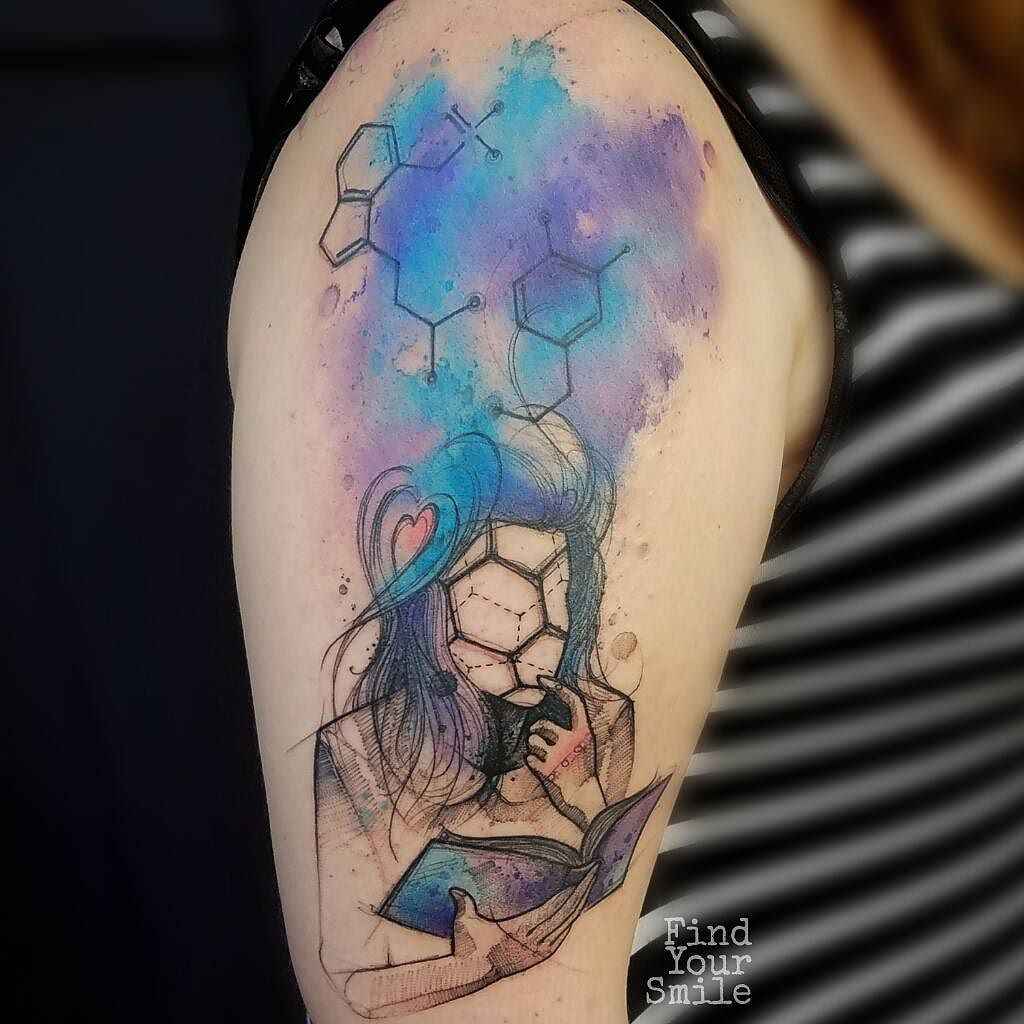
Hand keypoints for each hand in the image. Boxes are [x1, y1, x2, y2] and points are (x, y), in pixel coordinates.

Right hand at [450, 865, 597, 978]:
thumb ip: (463, 903)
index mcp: (522, 930)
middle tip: (593, 872)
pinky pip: (560, 937)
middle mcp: (534, 941)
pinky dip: (570, 922)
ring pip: (566, 925)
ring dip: (578, 905)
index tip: (583, 874)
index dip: (571, 891)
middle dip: (581, 892)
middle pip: (565, 913)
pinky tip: (576, 912)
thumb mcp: (465, 923)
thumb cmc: (469, 948)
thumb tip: (455, 889)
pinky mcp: (538, 956)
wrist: (472, 974)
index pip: (554, 907)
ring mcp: (538, 951)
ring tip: (589, 887)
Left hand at [524, 676, 605, 824]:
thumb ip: (572, 731)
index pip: (573, 700)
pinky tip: (545, 772)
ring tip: (548, 761)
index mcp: (585, 732)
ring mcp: (559, 755)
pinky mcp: (546, 770)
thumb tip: (549, 717)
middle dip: (537, 732)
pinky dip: (532, 764)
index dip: (556, 686)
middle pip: (540, 724)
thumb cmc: (584, 772)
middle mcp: (572, 740)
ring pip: (532, 740)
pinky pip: (528, 758)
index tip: (541, 679)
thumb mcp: (585, 747)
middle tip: (544, 744)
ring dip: (534, 749)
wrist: (587, 801)